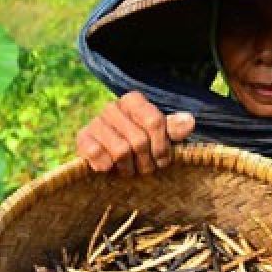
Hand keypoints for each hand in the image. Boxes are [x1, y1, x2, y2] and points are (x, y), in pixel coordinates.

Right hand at [76, 91, 195, 174]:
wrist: (107, 155)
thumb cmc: (139, 144)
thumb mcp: (159, 136)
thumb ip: (174, 129)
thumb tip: (189, 122)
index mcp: (133, 101)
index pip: (154, 122)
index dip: (162, 146)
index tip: (163, 161)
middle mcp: (112, 107)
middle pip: (139, 141)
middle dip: (145, 162)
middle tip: (145, 169)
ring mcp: (95, 122)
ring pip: (120, 151)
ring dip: (128, 168)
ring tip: (129, 170)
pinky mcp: (82, 137)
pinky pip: (97, 154)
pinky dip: (107, 167)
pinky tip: (109, 167)